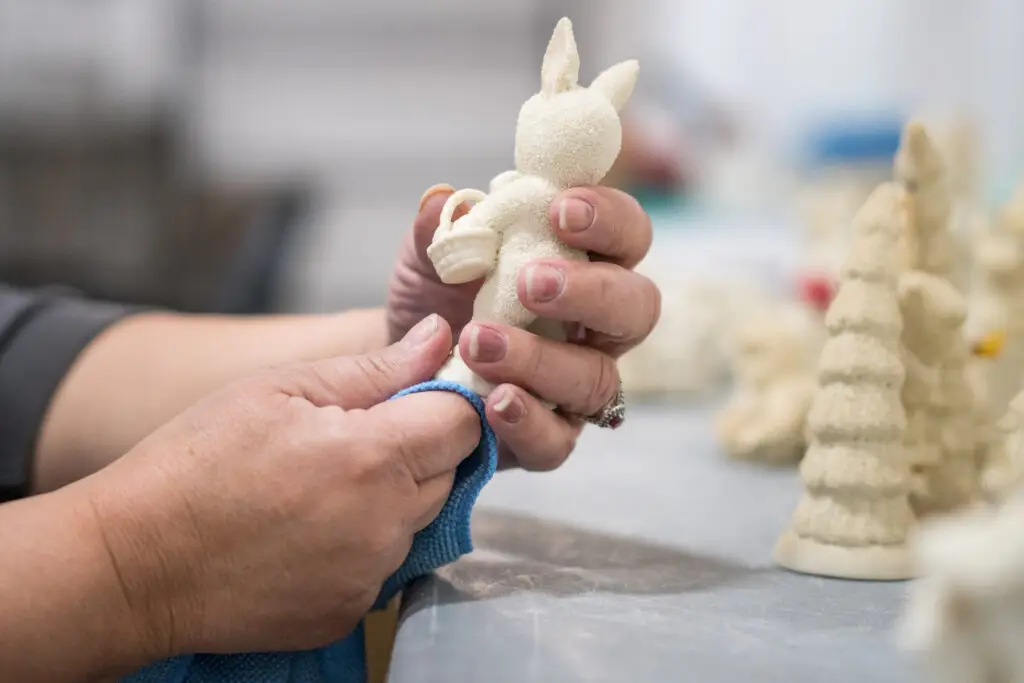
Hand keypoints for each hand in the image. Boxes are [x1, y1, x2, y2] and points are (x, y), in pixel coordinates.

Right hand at [81, 314, 479, 659]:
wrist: (138, 562)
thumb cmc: (198, 461)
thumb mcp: (282, 389)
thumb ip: (375, 367)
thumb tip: (441, 336)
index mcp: (372, 457)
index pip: (464, 422)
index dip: (447, 402)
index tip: (414, 399)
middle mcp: (384, 524)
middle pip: (448, 472)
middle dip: (418, 449)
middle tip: (353, 439)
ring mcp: (369, 575)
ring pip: (419, 520)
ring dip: (392, 498)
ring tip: (322, 486)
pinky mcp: (350, 611)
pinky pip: (385, 565)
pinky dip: (364, 543)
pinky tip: (310, 529)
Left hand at [388, 183, 659, 470]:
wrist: (402, 367)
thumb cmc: (437, 299)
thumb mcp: (428, 257)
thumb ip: (439, 230)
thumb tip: (439, 202)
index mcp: (584, 264)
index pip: (626, 234)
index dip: (608, 218)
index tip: (560, 210)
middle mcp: (596, 326)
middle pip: (637, 306)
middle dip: (591, 292)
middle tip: (531, 283)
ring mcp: (576, 384)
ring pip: (597, 378)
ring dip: (541, 359)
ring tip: (478, 342)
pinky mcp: (548, 436)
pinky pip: (558, 439)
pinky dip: (528, 421)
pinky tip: (493, 400)